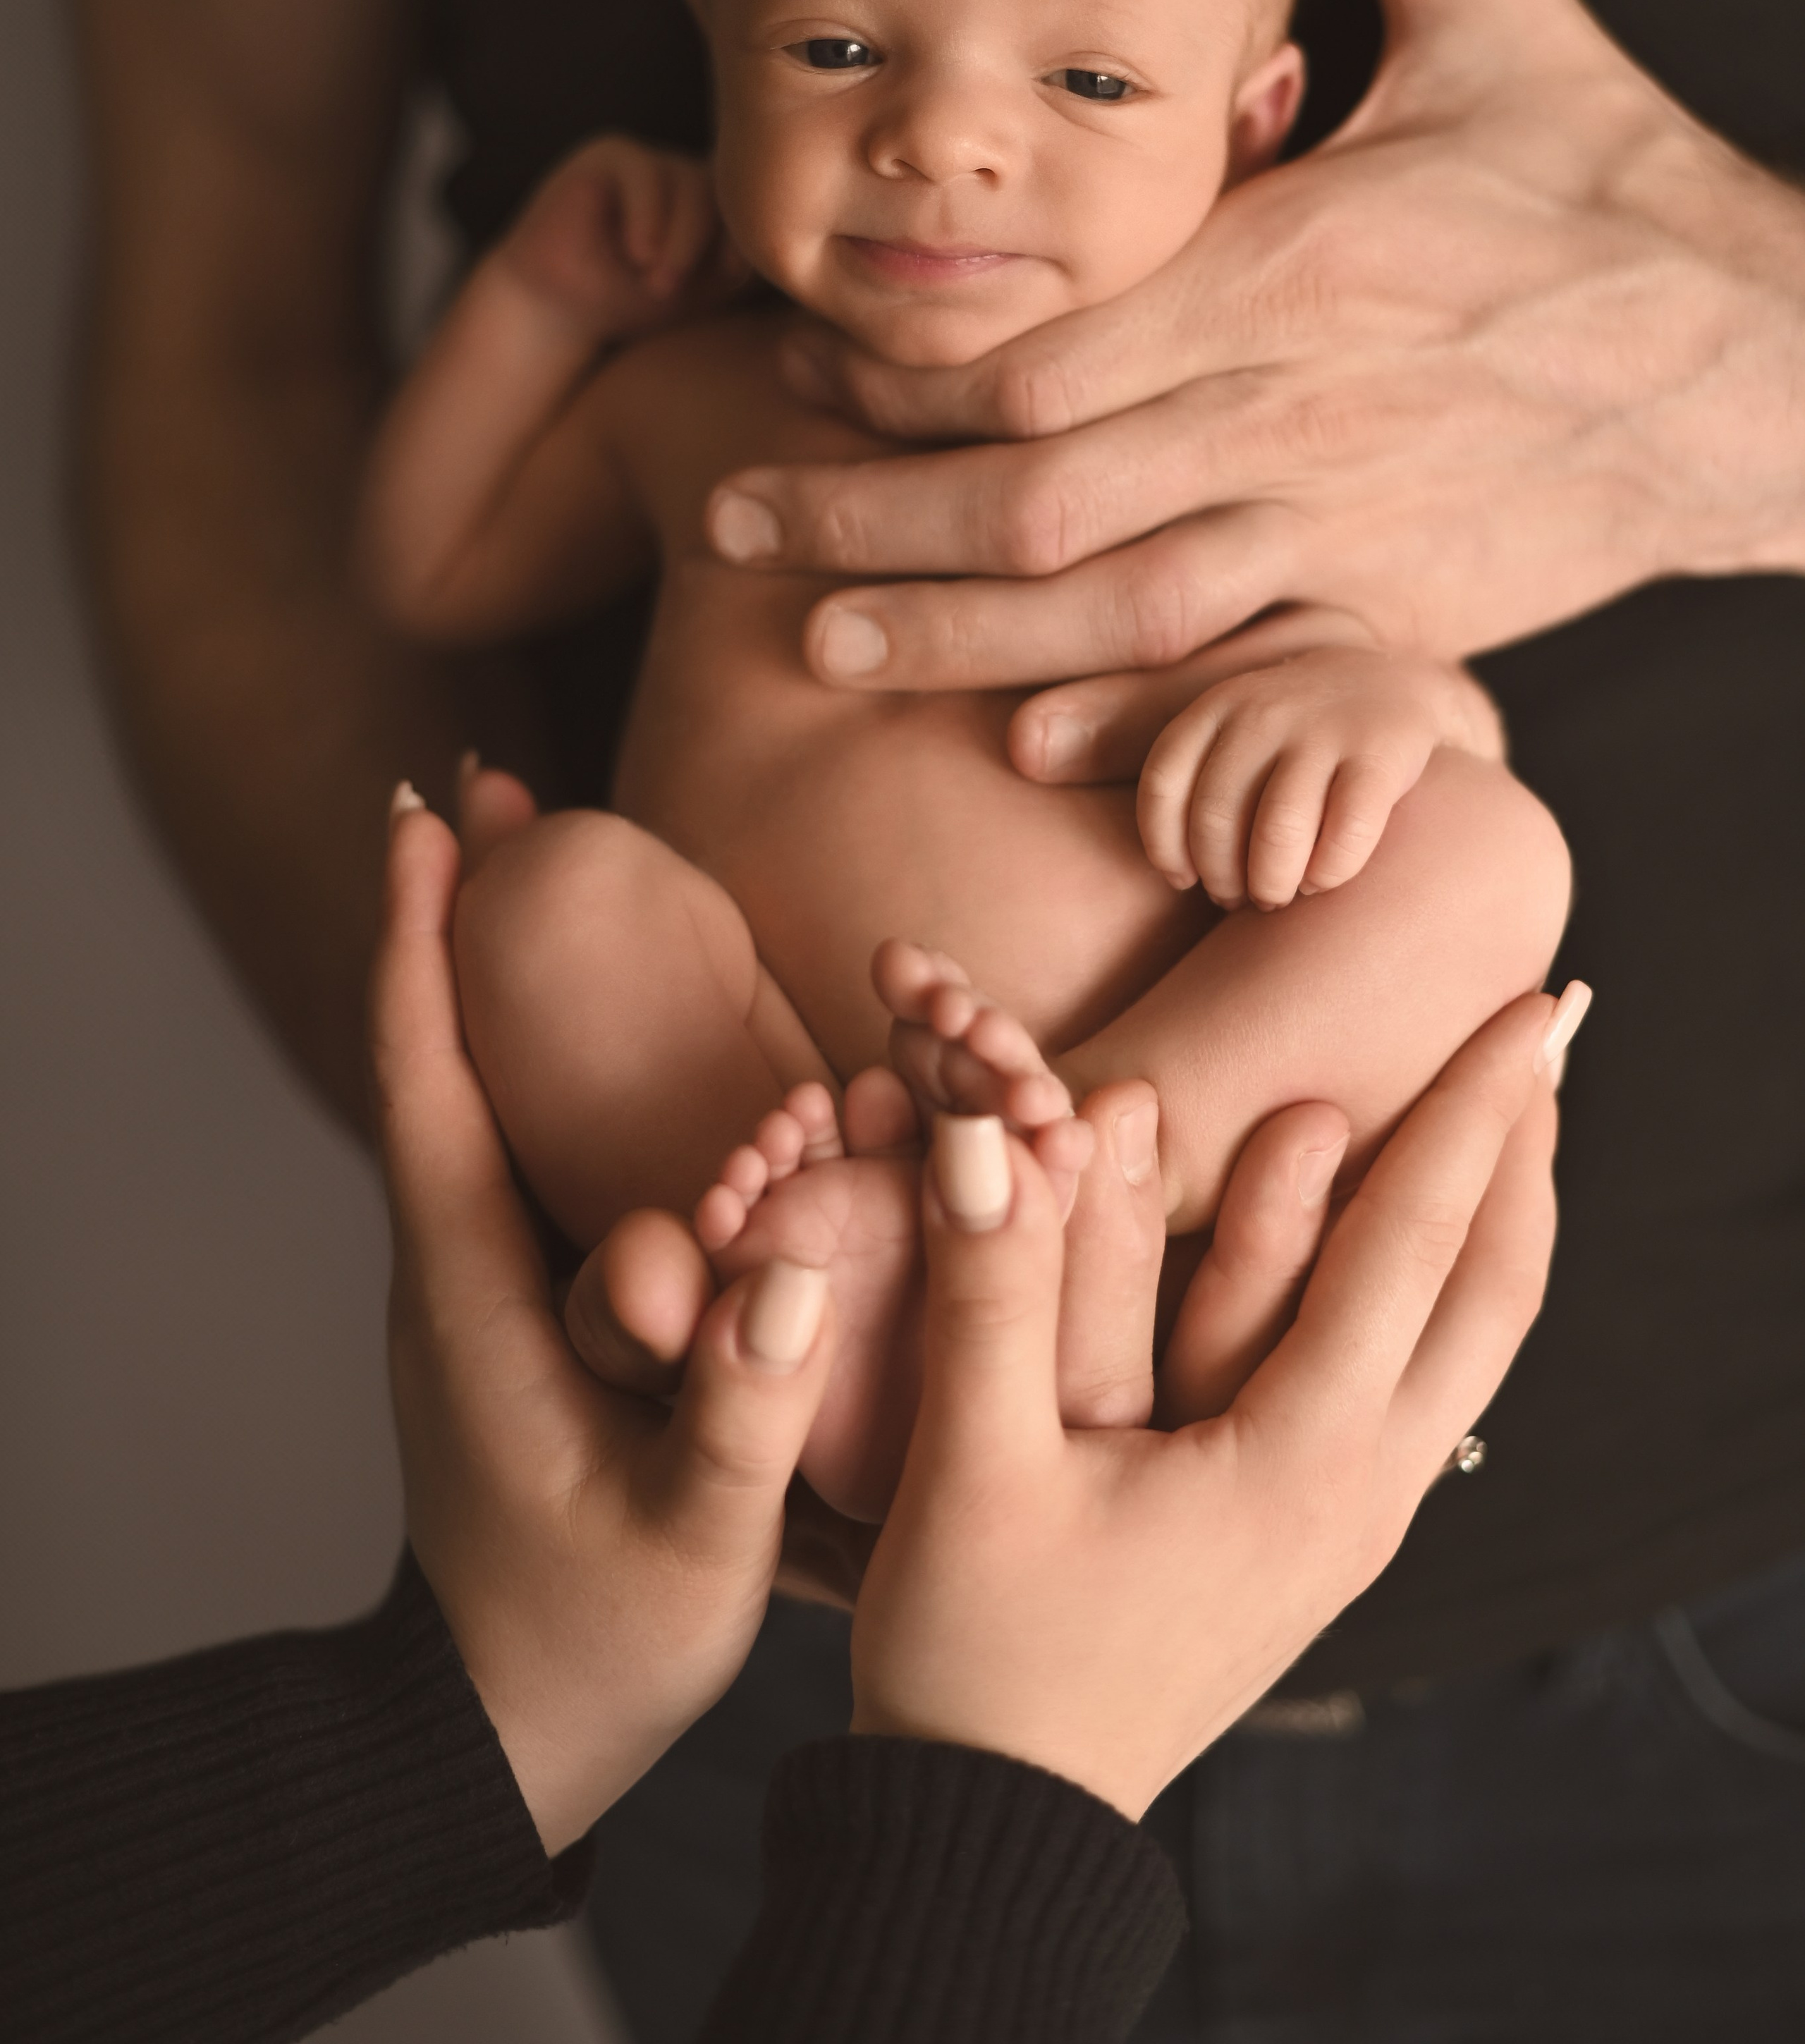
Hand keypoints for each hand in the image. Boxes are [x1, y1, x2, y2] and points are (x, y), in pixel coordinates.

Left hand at [373, 790, 833, 1854]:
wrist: (506, 1731)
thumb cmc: (592, 1642)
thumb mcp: (687, 1544)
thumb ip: (741, 1412)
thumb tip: (798, 1260)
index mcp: (472, 1291)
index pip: (430, 1083)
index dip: (423, 944)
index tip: (426, 822)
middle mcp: (459, 1263)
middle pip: (446, 1049)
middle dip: (460, 911)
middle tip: (490, 783)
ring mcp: (486, 1283)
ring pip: (485, 1088)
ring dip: (500, 965)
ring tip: (532, 851)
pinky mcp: (527, 1307)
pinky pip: (529, 1142)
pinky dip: (548, 1048)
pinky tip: (609, 1016)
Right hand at [502, 131, 743, 342]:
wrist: (556, 307)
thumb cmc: (633, 305)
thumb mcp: (702, 292)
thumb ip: (746, 270)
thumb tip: (806, 266)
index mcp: (717, 201)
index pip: (753, 206)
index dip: (749, 239)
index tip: (735, 281)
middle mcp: (687, 172)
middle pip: (725, 190)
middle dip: (716, 239)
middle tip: (702, 284)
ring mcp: (650, 159)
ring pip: (687, 182)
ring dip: (680, 237)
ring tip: (660, 283)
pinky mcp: (608, 156)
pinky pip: (641, 173)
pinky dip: (647, 218)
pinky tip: (638, 258)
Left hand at [703, 0, 1804, 690]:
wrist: (1766, 363)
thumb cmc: (1612, 183)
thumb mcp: (1501, 8)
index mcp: (1298, 261)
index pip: (1049, 338)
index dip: (902, 368)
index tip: (798, 361)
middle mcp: (1300, 406)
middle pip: (1037, 485)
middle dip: (868, 509)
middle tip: (730, 510)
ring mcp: (1348, 523)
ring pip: (1112, 605)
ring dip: (953, 634)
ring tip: (821, 642)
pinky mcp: (1397, 607)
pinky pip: (1231, 677)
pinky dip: (1125, 716)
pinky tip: (1022, 741)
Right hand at [849, 987, 1576, 1819]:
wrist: (998, 1827)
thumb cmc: (982, 1651)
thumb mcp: (974, 1462)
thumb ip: (992, 1286)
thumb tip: (986, 1128)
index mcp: (1297, 1464)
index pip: (1416, 1250)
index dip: (1473, 1115)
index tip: (1531, 1009)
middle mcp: (1356, 1491)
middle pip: (1492, 1297)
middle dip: (1525, 1159)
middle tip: (1549, 1043)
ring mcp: (1346, 1522)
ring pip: (1463, 1347)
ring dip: (1488, 1220)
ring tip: (1504, 1118)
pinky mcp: (1312, 1536)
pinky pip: (1409, 1385)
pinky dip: (1426, 1289)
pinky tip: (1406, 1248)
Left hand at [1137, 643, 1502, 911]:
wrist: (1389, 682)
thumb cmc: (1293, 737)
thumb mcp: (1234, 732)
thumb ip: (1198, 781)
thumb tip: (1179, 876)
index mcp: (1215, 708)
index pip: (1164, 785)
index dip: (1166, 846)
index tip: (1185, 880)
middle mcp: (1262, 713)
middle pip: (1217, 819)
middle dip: (1222, 876)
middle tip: (1240, 898)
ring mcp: (1323, 730)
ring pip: (1278, 832)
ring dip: (1271, 883)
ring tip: (1278, 895)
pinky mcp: (1380, 755)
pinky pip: (1345, 834)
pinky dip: (1328, 874)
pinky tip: (1322, 880)